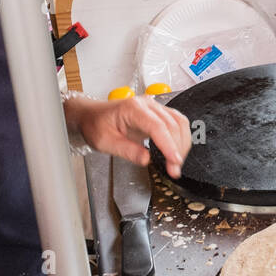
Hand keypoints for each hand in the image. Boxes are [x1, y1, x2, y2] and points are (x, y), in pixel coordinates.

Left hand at [73, 95, 191, 176]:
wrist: (93, 115)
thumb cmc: (96, 125)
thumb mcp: (104, 142)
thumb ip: (126, 150)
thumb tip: (146, 159)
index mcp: (132, 109)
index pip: (157, 126)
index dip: (169, 145)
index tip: (174, 161)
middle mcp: (147, 104)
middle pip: (172, 125)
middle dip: (177, 149)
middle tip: (174, 170)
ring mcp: (155, 107)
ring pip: (179, 122)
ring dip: (182, 144)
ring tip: (175, 163)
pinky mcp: (159, 113)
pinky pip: (177, 122)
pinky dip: (181, 138)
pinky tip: (176, 151)